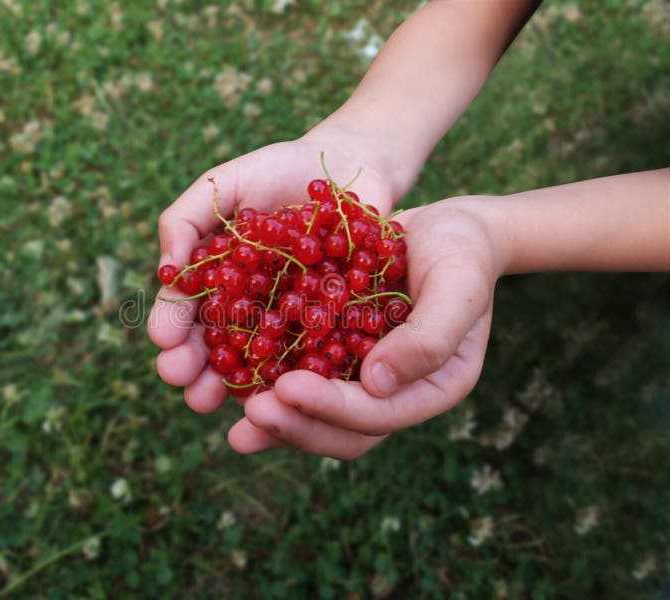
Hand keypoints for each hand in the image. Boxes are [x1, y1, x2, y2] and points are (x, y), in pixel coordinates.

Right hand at [148, 128, 418, 416]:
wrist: (349, 166)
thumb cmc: (278, 170)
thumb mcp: (223, 183)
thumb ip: (186, 219)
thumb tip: (166, 269)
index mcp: (214, 278)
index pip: (185, 308)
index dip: (171, 326)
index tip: (164, 341)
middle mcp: (246, 307)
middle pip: (214, 344)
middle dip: (195, 367)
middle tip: (185, 384)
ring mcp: (286, 320)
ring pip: (256, 360)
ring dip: (233, 383)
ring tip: (214, 401)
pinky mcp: (328, 325)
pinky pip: (310, 354)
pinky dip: (293, 373)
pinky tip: (278, 390)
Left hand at [228, 197, 502, 458]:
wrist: (445, 229)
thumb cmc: (461, 252)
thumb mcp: (457, 285)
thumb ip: (429, 337)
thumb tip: (377, 385)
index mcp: (432, 388)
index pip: (381, 416)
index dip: (333, 408)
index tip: (288, 389)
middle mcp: (396, 393)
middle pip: (345, 431)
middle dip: (298, 426)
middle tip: (254, 413)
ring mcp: (364, 378)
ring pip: (320, 418)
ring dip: (280, 423)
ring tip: (237, 425)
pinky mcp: (337, 356)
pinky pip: (303, 382)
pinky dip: (271, 390)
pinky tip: (235, 387)